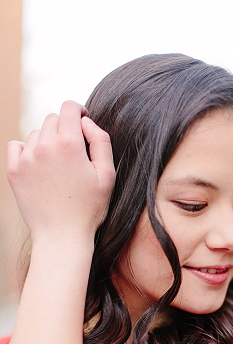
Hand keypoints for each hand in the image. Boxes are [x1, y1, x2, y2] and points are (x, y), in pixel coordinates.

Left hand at [6, 100, 114, 244]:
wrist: (62, 235)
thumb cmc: (90, 208)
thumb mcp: (107, 175)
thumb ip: (101, 141)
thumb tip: (86, 122)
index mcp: (70, 145)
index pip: (69, 108)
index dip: (78, 110)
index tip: (83, 120)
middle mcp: (44, 147)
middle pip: (52, 119)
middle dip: (65, 127)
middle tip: (75, 149)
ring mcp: (26, 158)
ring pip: (36, 133)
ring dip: (48, 140)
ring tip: (60, 164)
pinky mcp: (14, 170)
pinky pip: (16, 145)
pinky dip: (28, 149)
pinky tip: (40, 165)